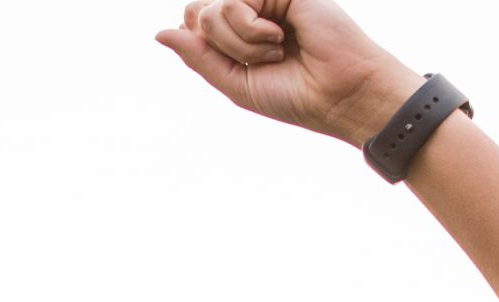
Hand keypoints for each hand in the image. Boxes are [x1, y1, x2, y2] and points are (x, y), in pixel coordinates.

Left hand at [156, 0, 421, 145]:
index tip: (242, 66)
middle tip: (259, 59)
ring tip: (274, 50)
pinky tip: (279, 38)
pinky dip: (250, 31)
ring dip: (238, 42)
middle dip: (219, 45)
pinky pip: (233, 1)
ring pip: (212, 9)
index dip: (204, 45)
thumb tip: (159, 33)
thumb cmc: (295, 95)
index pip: (193, 20)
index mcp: (239, 28)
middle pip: (196, 10)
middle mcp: (252, 6)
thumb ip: (198, 57)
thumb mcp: (234, 83)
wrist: (339, 94)